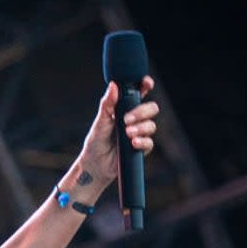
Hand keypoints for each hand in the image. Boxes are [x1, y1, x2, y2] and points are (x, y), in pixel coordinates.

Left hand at [78, 75, 158, 189]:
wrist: (95, 164)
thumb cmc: (96, 141)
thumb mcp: (100, 121)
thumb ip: (107, 104)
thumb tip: (113, 85)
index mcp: (125, 109)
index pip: (140, 93)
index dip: (146, 85)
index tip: (146, 83)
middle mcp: (135, 120)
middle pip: (151, 108)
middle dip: (142, 111)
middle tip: (126, 119)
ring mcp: (140, 134)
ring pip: (151, 125)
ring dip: (140, 128)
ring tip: (127, 133)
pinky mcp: (142, 148)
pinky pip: (150, 142)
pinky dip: (142, 141)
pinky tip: (133, 143)